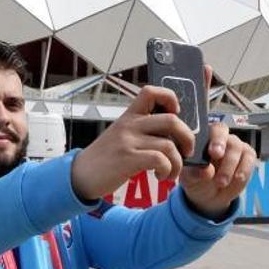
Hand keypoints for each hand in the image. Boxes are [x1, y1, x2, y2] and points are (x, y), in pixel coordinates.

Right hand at [71, 84, 193, 200]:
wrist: (81, 174)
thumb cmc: (105, 157)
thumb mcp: (120, 135)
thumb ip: (141, 129)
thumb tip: (172, 132)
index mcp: (129, 115)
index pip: (152, 92)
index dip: (171, 99)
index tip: (176, 115)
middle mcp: (129, 125)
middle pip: (172, 120)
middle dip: (187, 138)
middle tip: (185, 151)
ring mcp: (128, 141)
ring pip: (169, 145)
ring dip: (177, 163)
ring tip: (170, 172)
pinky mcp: (128, 159)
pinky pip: (160, 160)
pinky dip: (167, 170)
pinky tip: (160, 176)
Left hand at [180, 66, 256, 219]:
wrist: (204, 194)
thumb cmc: (191, 175)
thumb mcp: (183, 169)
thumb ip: (191, 168)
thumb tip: (205, 170)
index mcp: (199, 132)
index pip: (201, 106)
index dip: (204, 85)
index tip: (204, 67)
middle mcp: (218, 133)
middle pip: (221, 129)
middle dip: (218, 141)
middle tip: (213, 155)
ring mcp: (234, 143)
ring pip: (236, 147)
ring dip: (228, 165)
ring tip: (217, 180)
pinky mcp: (247, 156)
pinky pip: (248, 160)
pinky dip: (239, 172)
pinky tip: (231, 180)